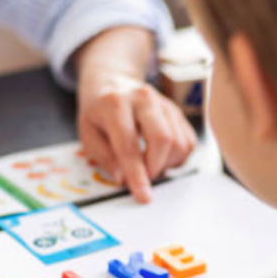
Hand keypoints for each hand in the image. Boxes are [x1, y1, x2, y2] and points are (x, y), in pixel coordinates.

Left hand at [75, 27, 196, 203]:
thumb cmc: (99, 111)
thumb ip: (104, 157)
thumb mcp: (88, 133)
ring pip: (179, 143)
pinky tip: (161, 156)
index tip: (143, 195)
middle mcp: (144, 99)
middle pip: (164, 139)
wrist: (114, 82)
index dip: (137, 174)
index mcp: (116, 103)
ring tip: (149, 164)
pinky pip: (188, 142)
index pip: (129, 145)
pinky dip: (177, 158)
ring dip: (167, 164)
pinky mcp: (178, 112)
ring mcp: (165, 103)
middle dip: (155, 168)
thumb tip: (123, 178)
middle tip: (143, 177)